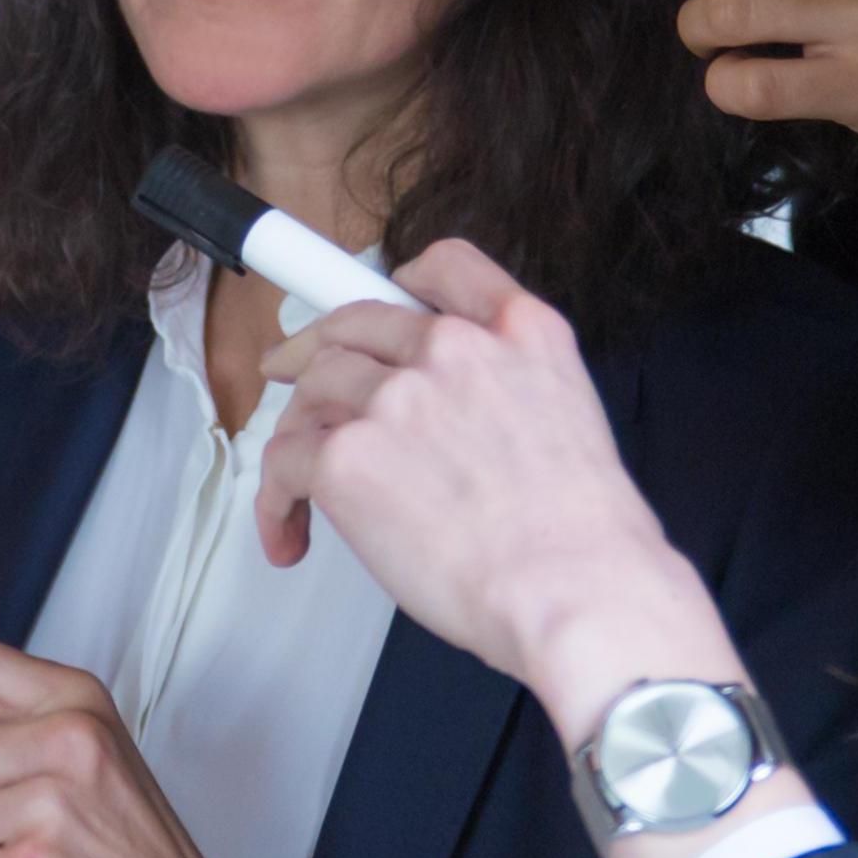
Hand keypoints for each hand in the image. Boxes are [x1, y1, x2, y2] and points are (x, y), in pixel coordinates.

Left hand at [255, 241, 726, 707]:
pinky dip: (275, 502)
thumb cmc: (583, 540)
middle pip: (356, 324)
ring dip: (299, 436)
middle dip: (314, 352)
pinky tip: (289, 533)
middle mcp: (454, 349)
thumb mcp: (573, 418)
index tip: (377, 307)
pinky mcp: (348, 456)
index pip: (443, 266)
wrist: (573, 591)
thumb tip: (456, 421)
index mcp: (521, 332)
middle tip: (291, 378)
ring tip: (298, 490)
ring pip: (314, 390)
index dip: (398, 284)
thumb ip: (508, 390)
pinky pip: (284, 461)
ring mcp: (396, 397)